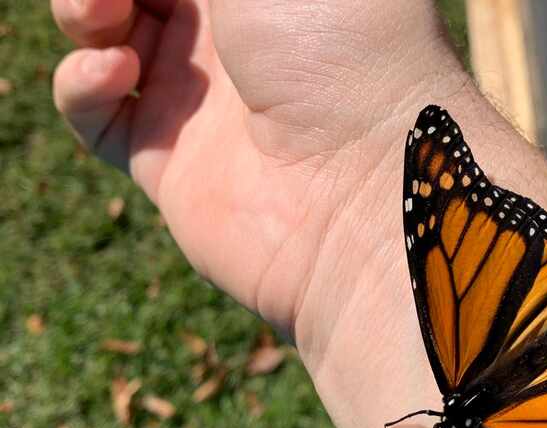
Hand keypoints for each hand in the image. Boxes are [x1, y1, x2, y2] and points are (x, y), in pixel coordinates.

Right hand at [52, 0, 463, 334]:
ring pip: (108, 40)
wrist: (360, 188)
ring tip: (102, 14)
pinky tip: (113, 69)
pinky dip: (83, 84)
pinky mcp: (168, 163)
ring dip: (84, 12)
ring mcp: (199, 104)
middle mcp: (234, 43)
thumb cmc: (341, 53)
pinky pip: (98, 116)